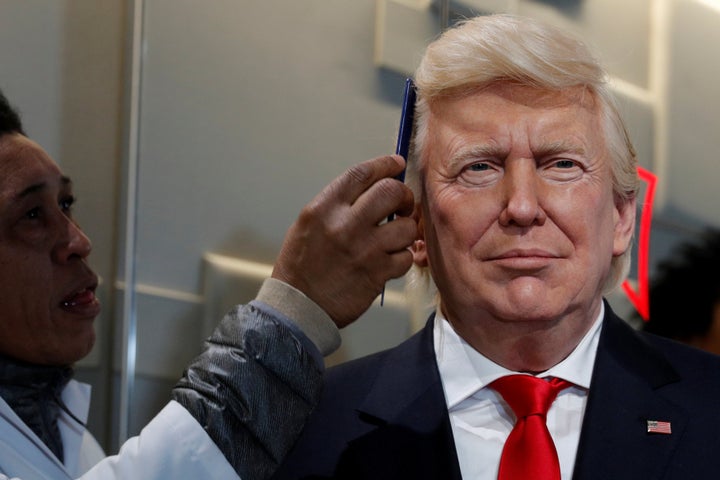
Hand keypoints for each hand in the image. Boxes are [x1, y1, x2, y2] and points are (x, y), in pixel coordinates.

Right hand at [272, 155, 415, 327]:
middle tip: (402, 205)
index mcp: (324, 208)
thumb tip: (373, 186)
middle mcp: (344, 225)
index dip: (384, 164)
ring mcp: (364, 249)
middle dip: (403, 196)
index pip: (362, 174)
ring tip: (394, 239)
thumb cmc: (302, 265)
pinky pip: (405, 257)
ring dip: (405, 231)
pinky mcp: (377, 274)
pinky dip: (401, 258)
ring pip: (406, 226)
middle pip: (391, 191)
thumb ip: (338, 204)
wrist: (298, 306)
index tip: (396, 163)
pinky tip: (388, 261)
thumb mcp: (310, 224)